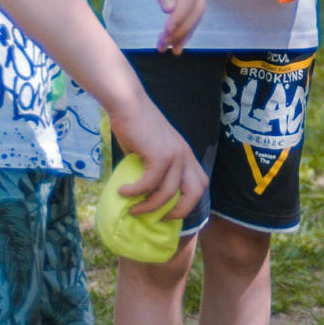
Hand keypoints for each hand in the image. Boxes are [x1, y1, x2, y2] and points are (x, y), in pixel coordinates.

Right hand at [107, 103, 205, 223]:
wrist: (129, 105)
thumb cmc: (136, 126)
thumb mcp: (150, 151)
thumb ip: (152, 170)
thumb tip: (143, 194)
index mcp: (186, 155)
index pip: (200, 184)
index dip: (189, 202)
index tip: (169, 212)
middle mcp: (185, 156)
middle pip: (196, 192)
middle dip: (180, 211)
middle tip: (160, 219)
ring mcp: (175, 155)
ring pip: (168, 192)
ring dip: (150, 206)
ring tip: (133, 209)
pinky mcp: (160, 154)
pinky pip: (150, 183)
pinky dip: (135, 191)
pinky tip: (123, 192)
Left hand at [125, 0, 212, 51]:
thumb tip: (169, 11)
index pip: (189, 1)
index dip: (178, 19)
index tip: (165, 34)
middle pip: (195, 12)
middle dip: (180, 31)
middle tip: (162, 46)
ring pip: (195, 16)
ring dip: (182, 34)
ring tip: (167, 49)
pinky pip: (193, 15)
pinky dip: (184, 29)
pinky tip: (176, 43)